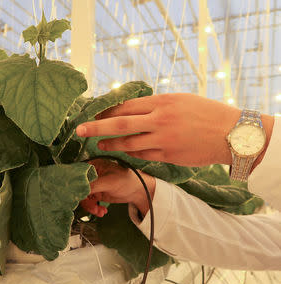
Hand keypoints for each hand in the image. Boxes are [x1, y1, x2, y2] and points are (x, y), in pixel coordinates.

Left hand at [76, 93, 273, 166]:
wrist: (232, 134)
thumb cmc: (206, 113)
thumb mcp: (180, 100)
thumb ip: (156, 105)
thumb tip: (132, 108)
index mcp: (162, 102)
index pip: (126, 105)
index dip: (107, 111)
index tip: (93, 114)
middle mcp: (159, 120)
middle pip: (120, 124)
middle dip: (97, 127)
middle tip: (80, 131)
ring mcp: (163, 140)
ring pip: (128, 143)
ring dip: (111, 144)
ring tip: (99, 145)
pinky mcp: (168, 156)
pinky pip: (142, 155)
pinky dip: (130, 153)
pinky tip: (122, 152)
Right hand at [80, 159, 154, 216]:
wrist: (138, 191)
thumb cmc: (127, 179)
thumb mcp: (108, 182)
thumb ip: (92, 186)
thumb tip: (78, 190)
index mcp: (92, 166)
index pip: (77, 175)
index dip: (75, 185)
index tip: (76, 195)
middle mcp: (91, 175)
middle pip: (79, 188)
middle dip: (85, 200)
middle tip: (92, 207)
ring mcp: (93, 185)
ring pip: (83, 197)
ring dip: (91, 206)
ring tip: (99, 211)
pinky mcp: (96, 194)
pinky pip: (89, 203)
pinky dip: (94, 208)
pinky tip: (102, 211)